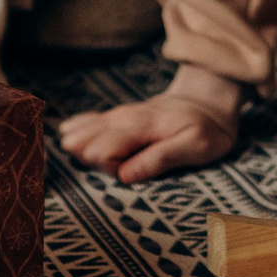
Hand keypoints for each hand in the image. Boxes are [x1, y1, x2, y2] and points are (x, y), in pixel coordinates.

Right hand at [56, 64, 242, 183]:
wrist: (208, 100)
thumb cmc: (207, 129)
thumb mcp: (194, 147)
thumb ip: (159, 159)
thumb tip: (124, 176)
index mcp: (142, 127)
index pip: (103, 150)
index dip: (108, 168)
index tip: (124, 174)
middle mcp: (125, 119)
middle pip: (87, 141)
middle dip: (89, 158)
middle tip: (106, 165)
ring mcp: (121, 116)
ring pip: (86, 129)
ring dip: (79, 143)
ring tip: (72, 148)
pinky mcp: (120, 117)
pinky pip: (92, 120)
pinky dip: (79, 127)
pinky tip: (68, 130)